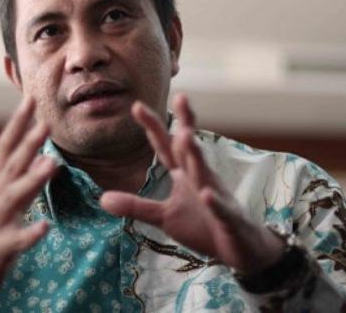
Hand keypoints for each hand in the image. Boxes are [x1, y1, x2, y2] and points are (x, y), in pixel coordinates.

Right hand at [0, 97, 56, 311]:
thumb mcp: (4, 204)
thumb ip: (20, 180)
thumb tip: (43, 156)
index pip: (6, 147)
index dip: (18, 123)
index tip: (31, 98)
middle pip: (11, 165)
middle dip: (28, 143)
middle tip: (46, 121)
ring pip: (13, 198)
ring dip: (32, 180)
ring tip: (52, 164)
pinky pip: (14, 242)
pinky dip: (28, 234)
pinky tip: (44, 227)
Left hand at [100, 93, 283, 274]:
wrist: (243, 248)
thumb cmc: (203, 225)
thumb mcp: (164, 217)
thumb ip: (136, 206)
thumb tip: (102, 199)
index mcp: (185, 175)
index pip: (166, 147)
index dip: (153, 127)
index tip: (137, 105)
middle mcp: (201, 178)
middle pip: (190, 149)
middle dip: (185, 124)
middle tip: (181, 97)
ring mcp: (217, 196)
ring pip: (205, 172)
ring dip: (196, 155)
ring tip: (186, 135)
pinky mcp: (229, 220)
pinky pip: (221, 209)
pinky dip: (214, 203)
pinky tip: (206, 194)